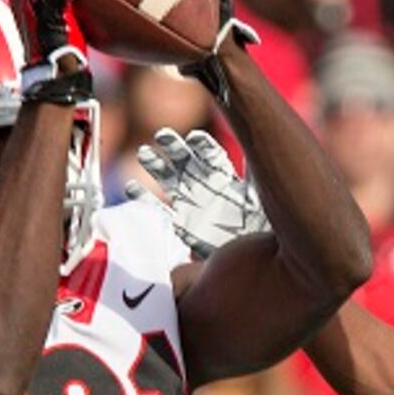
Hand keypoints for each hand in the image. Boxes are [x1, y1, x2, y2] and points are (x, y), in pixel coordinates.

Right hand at [125, 127, 269, 256]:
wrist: (250, 259)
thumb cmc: (260, 229)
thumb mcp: (260, 199)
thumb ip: (256, 174)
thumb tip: (263, 143)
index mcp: (228, 180)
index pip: (212, 157)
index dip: (203, 146)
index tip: (195, 137)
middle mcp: (207, 188)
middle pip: (187, 162)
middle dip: (174, 148)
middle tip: (162, 135)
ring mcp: (192, 206)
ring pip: (170, 181)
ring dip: (157, 167)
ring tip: (144, 153)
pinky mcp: (182, 226)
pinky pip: (160, 211)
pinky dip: (144, 200)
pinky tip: (131, 187)